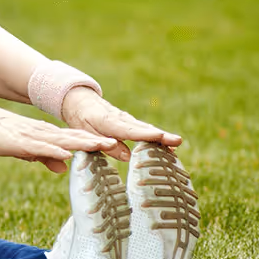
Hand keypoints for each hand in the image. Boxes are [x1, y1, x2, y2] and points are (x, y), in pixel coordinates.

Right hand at [0, 104, 116, 172]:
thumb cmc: (0, 134)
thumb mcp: (26, 149)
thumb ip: (45, 157)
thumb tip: (63, 168)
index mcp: (46, 135)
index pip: (74, 139)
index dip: (93, 142)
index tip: (112, 146)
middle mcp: (43, 133)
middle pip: (73, 137)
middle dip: (95, 141)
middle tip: (116, 145)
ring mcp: (33, 136)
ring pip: (62, 140)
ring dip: (82, 143)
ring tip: (101, 145)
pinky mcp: (20, 141)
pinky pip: (40, 146)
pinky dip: (54, 150)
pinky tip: (66, 153)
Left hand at [60, 87, 183, 160]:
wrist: (81, 101)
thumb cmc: (81, 119)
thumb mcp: (85, 132)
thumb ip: (103, 144)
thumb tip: (127, 157)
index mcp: (107, 122)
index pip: (128, 130)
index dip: (144, 135)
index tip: (160, 137)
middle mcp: (121, 119)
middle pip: (143, 129)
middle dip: (160, 135)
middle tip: (177, 141)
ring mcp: (127, 120)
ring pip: (146, 129)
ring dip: (162, 137)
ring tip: (176, 145)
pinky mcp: (130, 122)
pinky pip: (144, 130)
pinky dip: (156, 137)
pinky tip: (169, 147)